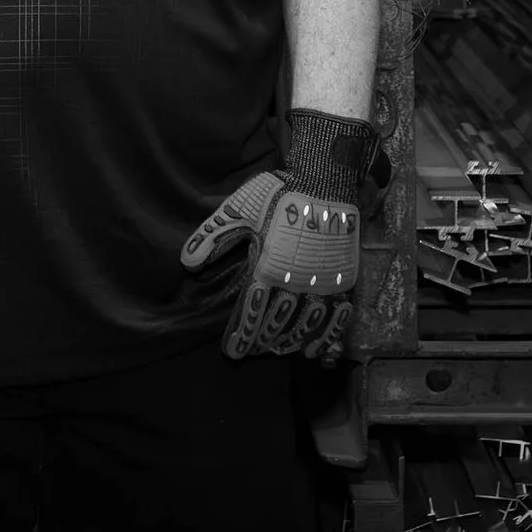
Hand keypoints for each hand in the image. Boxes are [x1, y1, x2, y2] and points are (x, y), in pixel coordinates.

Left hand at [179, 108, 376, 362]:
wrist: (326, 178)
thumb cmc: (279, 192)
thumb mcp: (239, 209)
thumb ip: (213, 237)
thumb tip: (186, 263)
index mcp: (268, 266)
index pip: (253, 311)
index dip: (243, 335)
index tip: (234, 352)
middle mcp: (296, 280)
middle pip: (278, 323)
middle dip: (264, 341)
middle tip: (255, 353)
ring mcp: (324, 281)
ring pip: (306, 325)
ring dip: (292, 342)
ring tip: (281, 352)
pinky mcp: (345, 278)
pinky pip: (338, 316)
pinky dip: (327, 337)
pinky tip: (318, 351)